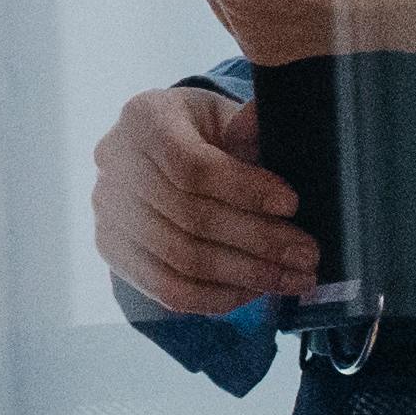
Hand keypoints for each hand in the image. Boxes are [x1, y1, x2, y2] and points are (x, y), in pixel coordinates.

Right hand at [91, 80, 315, 311]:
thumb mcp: (225, 117)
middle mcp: (114, 163)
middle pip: (190, 217)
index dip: (244, 190)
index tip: (291, 205)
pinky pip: (168, 289)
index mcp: (143, 118)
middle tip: (307, 254)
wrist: (158, 156)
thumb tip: (263, 118)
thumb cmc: (201, 134)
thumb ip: (247, 125)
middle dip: (259, 241)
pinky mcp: (112, 249)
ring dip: (247, 275)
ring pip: (182, 259)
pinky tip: (254, 291)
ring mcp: (107, 210)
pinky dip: (218, 297)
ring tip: (293, 278)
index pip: (191, 165)